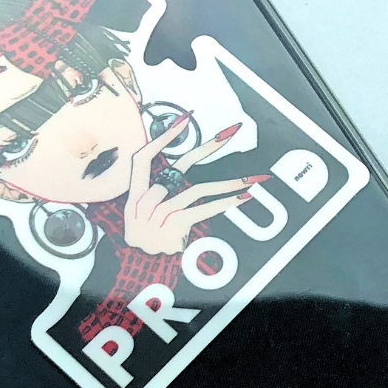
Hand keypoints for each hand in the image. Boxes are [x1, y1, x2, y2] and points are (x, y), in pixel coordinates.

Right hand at [122, 114, 265, 255]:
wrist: (140, 269)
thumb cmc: (150, 241)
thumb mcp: (145, 218)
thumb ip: (160, 196)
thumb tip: (180, 175)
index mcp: (135, 195)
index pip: (144, 158)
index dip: (163, 137)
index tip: (185, 118)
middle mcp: (145, 201)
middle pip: (180, 166)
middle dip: (208, 147)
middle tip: (232, 131)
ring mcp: (157, 214)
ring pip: (197, 189)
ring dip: (228, 185)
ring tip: (251, 180)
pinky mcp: (172, 226)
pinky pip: (203, 209)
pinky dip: (224, 203)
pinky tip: (241, 198)